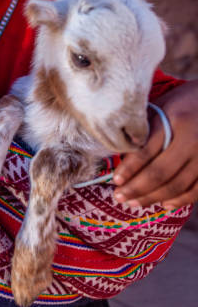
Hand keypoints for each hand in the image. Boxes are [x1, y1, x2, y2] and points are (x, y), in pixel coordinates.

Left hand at [113, 79, 197, 207]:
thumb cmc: (184, 102)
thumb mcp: (163, 105)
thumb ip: (146, 127)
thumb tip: (122, 154)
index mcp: (175, 120)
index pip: (147, 149)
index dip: (129, 168)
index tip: (116, 179)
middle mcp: (192, 139)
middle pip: (160, 172)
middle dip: (137, 188)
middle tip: (120, 196)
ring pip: (177, 185)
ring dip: (153, 197)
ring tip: (134, 203)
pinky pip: (196, 190)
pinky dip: (179, 200)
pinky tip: (164, 204)